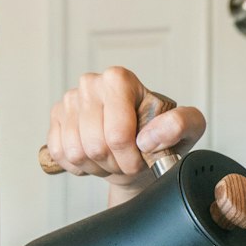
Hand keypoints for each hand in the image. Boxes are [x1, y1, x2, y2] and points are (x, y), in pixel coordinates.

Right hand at [46, 67, 205, 199]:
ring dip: (98, 165)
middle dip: (115, 163)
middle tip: (128, 160)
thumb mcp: (189, 128)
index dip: (130, 156)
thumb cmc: (161, 138)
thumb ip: (181, 124)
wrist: (138, 153)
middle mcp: (91, 84)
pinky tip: (96, 158)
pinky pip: (61, 154)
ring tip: (114, 158)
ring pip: (76, 152)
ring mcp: (70, 101)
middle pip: (96, 145)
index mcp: (120, 79)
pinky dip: (80, 166)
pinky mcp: (56, 119)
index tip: (142, 157)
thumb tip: (149, 137)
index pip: (118, 133)